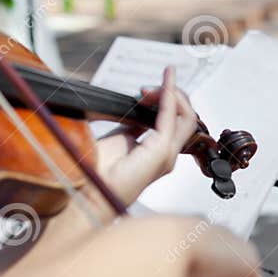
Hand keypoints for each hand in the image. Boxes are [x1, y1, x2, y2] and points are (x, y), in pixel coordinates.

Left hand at [94, 66, 198, 214]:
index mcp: (160, 151)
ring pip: (186, 115)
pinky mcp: (161, 151)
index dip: (168, 99)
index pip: (176, 119)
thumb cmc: (101, 173)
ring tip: (152, 87)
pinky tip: (165, 84)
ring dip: (171, 94)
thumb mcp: (121, 138)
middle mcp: (169, 153)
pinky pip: (172, 117)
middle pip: (186, 115)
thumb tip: (140, 109)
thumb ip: (135, 125)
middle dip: (172, 94)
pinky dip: (170, 97)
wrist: (91, 191)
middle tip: (147, 89)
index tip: (151, 87)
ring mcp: (168, 154)